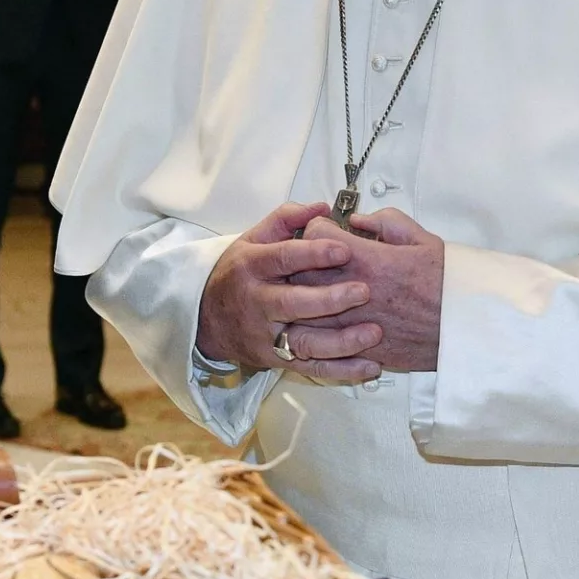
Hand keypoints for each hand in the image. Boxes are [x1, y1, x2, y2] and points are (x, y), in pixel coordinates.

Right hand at [196, 202, 384, 380]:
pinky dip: (341, 371)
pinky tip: (369, 366)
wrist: (206, 319)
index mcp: (253, 266)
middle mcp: (257, 302)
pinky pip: (310, 368)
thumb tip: (321, 207)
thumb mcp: (254, 239)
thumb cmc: (239, 273)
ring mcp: (266, 335)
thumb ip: (287, 219)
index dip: (313, 254)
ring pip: (303, 342)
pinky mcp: (275, 360)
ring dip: (341, 342)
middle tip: (364, 291)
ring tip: (373, 332)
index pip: (283, 258)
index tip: (345, 248)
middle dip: (329, 300)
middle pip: (292, 303)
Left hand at [284, 208, 443, 371]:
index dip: (317, 228)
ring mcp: (350, 324)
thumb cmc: (447, 286)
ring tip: (315, 291)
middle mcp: (351, 292)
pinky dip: (315, 332)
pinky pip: (317, 343)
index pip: (314, 235)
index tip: (327, 230)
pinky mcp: (355, 349)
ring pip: (300, 311)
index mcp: (367, 261)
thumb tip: (359, 220)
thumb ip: (386, 223)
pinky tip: (324, 322)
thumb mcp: (423, 240)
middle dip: (302, 261)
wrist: (464, 330)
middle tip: (317, 258)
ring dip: (302, 299)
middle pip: (298, 271)